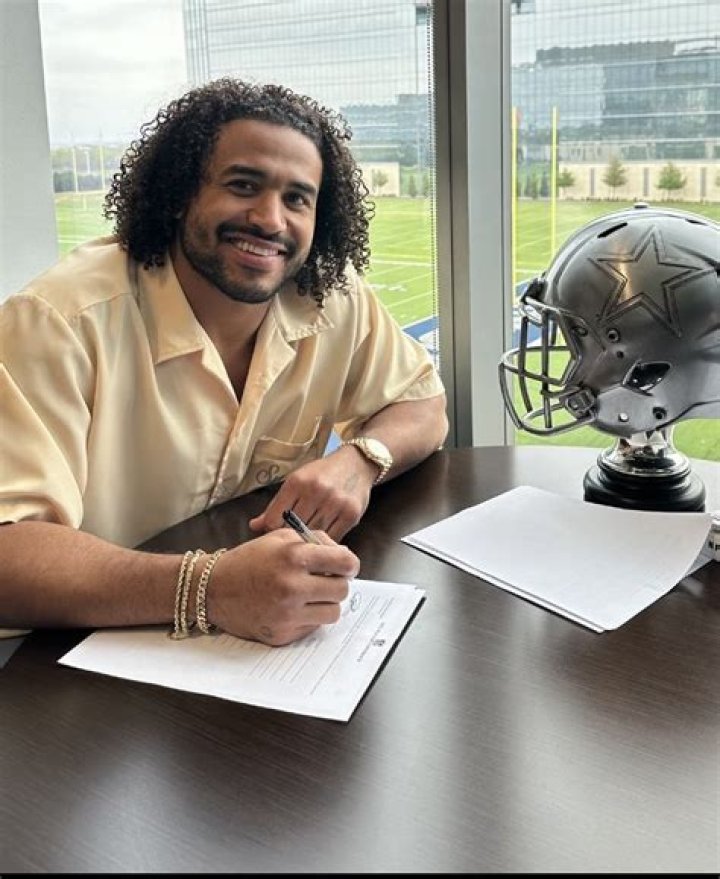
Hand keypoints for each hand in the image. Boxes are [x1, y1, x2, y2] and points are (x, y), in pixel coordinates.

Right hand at [205, 528, 359, 645]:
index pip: (345, 562)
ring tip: (310, 596)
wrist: (213, 588)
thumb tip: (343, 555)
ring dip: (326, 603)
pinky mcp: (282, 634)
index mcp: (294, 557)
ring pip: (333, 613)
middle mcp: (292, 587)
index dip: (350, 564)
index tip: (347, 566)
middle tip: (326, 580)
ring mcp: (287, 614)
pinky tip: (292, 608)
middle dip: (338, 583)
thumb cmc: (248, 560)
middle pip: (342, 590)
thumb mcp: (280, 537)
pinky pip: (312, 628)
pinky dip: (308, 618)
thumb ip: (315, 540)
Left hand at [248, 446, 374, 540]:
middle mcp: (316, 491)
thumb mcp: (296, 481)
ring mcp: (335, 503)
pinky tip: (322, 543)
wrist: (357, 464)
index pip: (275, 518)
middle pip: (294, 528)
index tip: (275, 533)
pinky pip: (333, 537)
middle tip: (290, 543)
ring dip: (308, 542)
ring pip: (313, 535)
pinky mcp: (351, 514)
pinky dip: (325, 543)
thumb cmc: (322, 474)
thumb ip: (276, 505)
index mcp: (297, 482)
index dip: (272, 530)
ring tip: (305, 545)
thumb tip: (254, 526)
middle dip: (290, 537)